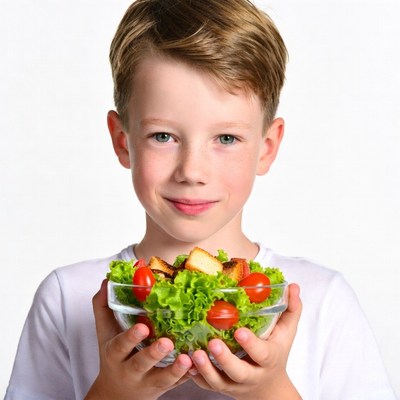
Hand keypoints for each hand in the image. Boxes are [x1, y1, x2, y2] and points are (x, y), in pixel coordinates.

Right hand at [85, 279, 192, 399]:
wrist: (117, 394)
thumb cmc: (113, 356)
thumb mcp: (105, 332)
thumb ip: (103, 306)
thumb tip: (106, 280)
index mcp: (115, 354)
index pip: (120, 346)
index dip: (131, 337)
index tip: (142, 327)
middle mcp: (130, 370)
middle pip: (141, 363)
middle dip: (154, 353)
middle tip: (167, 342)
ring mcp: (148, 381)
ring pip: (162, 378)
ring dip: (175, 369)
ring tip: (186, 358)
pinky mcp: (164, 387)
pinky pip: (177, 384)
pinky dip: (188, 376)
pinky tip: (198, 367)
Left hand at [189, 283, 301, 399]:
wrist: (268, 389)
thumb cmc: (276, 354)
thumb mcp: (286, 333)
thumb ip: (291, 309)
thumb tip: (293, 286)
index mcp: (268, 359)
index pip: (262, 354)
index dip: (251, 344)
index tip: (239, 331)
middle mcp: (251, 375)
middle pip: (238, 372)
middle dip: (225, 359)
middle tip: (213, 343)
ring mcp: (234, 384)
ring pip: (218, 381)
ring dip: (205, 368)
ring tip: (194, 353)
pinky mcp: (219, 387)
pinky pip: (205, 385)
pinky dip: (195, 375)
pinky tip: (185, 362)